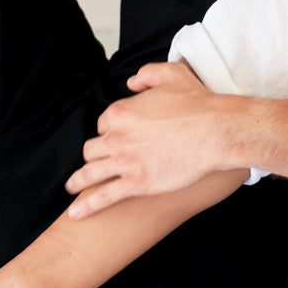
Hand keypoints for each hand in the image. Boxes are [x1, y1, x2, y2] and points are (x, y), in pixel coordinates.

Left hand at [64, 61, 235, 217]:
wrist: (215, 132)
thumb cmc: (198, 104)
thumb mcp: (170, 74)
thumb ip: (146, 74)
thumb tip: (132, 82)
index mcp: (121, 112)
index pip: (104, 124)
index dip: (110, 131)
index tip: (118, 138)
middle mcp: (117, 136)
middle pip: (92, 148)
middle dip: (95, 155)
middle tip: (97, 163)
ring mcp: (125, 161)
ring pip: (91, 172)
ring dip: (78, 181)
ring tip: (72, 188)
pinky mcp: (137, 183)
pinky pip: (104, 196)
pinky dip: (88, 206)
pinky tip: (76, 214)